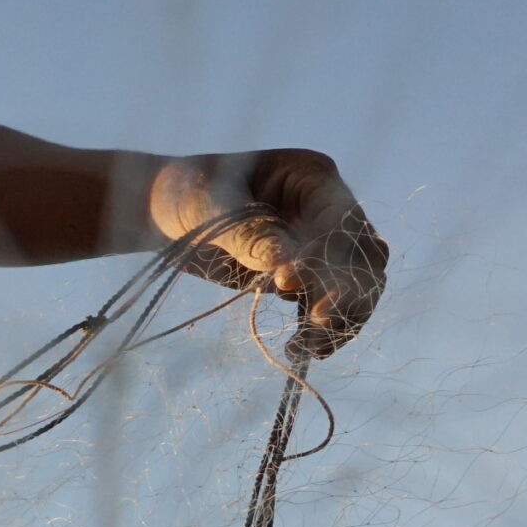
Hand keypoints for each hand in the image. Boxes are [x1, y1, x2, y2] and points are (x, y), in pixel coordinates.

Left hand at [151, 150, 388, 352]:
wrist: (163, 213)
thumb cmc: (187, 192)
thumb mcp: (209, 204)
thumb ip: (247, 233)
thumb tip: (286, 263)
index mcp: (312, 176)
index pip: (340, 218)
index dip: (326, 253)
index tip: (288, 283)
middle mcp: (324, 209)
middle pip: (362, 255)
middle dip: (347, 291)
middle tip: (318, 322)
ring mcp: (317, 245)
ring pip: (353, 285)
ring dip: (337, 318)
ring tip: (310, 348)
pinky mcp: (300, 277)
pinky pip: (322, 303)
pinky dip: (315, 328)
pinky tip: (302, 350)